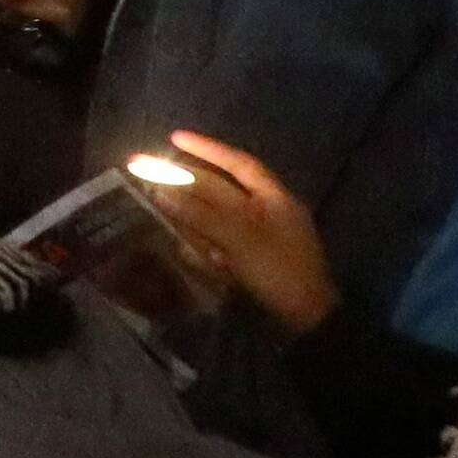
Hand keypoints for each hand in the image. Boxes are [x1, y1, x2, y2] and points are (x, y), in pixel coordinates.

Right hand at [147, 130, 337, 331]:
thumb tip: (160, 190)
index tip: (174, 138)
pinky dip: (200, 238)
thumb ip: (200, 214)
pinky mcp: (253, 262)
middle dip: (188, 181)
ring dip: (189, 209)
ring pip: (219, 215)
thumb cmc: (278, 271)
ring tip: (157, 202)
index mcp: (275, 199)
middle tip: (151, 171)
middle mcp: (268, 213)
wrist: (306, 319)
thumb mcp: (239, 238)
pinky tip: (180, 242)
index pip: (239, 164)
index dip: (208, 149)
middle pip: (223, 190)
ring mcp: (261, 239)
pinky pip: (221, 242)